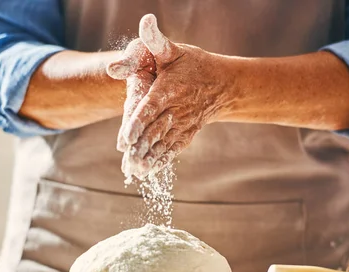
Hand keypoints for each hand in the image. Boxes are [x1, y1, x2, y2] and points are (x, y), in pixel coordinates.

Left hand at [108, 14, 230, 179]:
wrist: (222, 84)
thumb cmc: (192, 64)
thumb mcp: (173, 49)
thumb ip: (155, 39)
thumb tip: (146, 21)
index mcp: (169, 89)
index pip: (151, 108)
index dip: (138, 123)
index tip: (125, 137)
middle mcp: (176, 109)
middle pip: (155, 130)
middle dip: (139, 146)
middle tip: (125, 160)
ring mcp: (183, 125)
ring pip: (163, 144)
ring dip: (148, 158)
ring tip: (134, 171)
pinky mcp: (187, 134)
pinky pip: (173, 150)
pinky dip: (161, 161)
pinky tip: (148, 172)